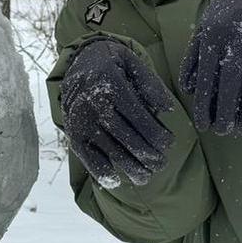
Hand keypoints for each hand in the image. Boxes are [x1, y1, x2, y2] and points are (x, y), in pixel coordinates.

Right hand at [61, 39, 174, 187]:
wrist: (77, 62)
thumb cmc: (111, 63)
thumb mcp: (131, 62)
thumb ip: (150, 83)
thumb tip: (168, 109)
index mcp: (109, 83)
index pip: (137, 116)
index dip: (156, 134)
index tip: (169, 144)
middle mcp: (92, 103)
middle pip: (125, 136)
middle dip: (147, 154)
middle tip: (161, 164)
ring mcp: (80, 120)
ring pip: (109, 149)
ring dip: (129, 167)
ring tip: (146, 177)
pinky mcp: (72, 132)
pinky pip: (86, 156)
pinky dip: (100, 171)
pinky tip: (116, 181)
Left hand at [179, 0, 241, 136]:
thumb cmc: (229, 16)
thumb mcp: (206, 28)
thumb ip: (194, 56)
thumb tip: (189, 89)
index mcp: (215, 38)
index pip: (207, 81)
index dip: (205, 107)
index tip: (204, 125)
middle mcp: (239, 42)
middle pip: (231, 89)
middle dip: (226, 116)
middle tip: (224, 132)